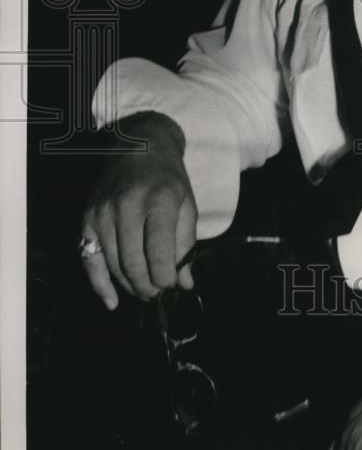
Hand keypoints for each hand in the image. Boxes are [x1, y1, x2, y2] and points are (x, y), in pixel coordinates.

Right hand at [81, 112, 196, 308]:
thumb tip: (185, 284)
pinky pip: (89, 261)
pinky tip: (113, 302)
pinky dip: (100, 285)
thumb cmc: (168, 179)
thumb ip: (187, 245)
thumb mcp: (187, 205)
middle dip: (148, 286)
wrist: (139, 147)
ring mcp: (102, 213)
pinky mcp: (86, 220)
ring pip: (114, 266)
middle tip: (158, 292)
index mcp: (158, 200)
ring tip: (145, 290)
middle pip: (133, 264)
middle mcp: (126, 206)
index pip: (159, 253)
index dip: (166, 278)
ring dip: (130, 286)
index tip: (172, 285)